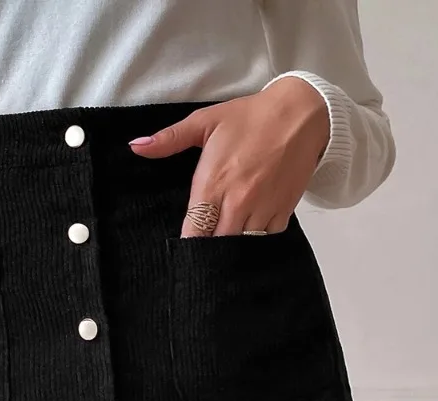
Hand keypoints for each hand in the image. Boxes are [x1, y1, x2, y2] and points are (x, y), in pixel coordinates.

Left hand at [129, 77, 329, 235]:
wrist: (302, 113)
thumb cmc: (250, 118)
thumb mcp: (205, 122)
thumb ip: (169, 139)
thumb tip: (135, 146)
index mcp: (212, 185)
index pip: (194, 231)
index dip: (188, 244)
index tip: (184, 247)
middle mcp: (236, 202)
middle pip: (216, 245)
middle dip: (208, 249)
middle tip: (203, 248)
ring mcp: (261, 209)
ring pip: (241, 245)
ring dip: (232, 246)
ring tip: (225, 244)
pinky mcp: (283, 211)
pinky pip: (266, 238)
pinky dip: (257, 238)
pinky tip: (250, 230)